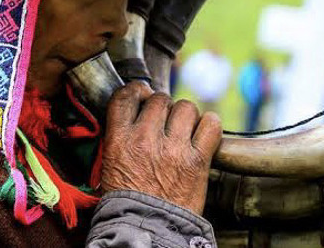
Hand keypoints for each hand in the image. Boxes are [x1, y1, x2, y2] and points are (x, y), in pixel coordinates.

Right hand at [102, 81, 221, 214]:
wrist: (148, 234)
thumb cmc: (128, 203)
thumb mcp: (112, 165)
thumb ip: (122, 135)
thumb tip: (138, 111)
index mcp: (120, 141)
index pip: (126, 97)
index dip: (137, 90)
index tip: (144, 94)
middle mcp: (146, 140)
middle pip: (161, 99)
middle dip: (164, 108)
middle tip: (165, 123)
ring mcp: (174, 149)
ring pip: (186, 107)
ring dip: (186, 116)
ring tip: (184, 131)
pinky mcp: (198, 160)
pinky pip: (211, 124)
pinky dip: (210, 126)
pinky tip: (203, 135)